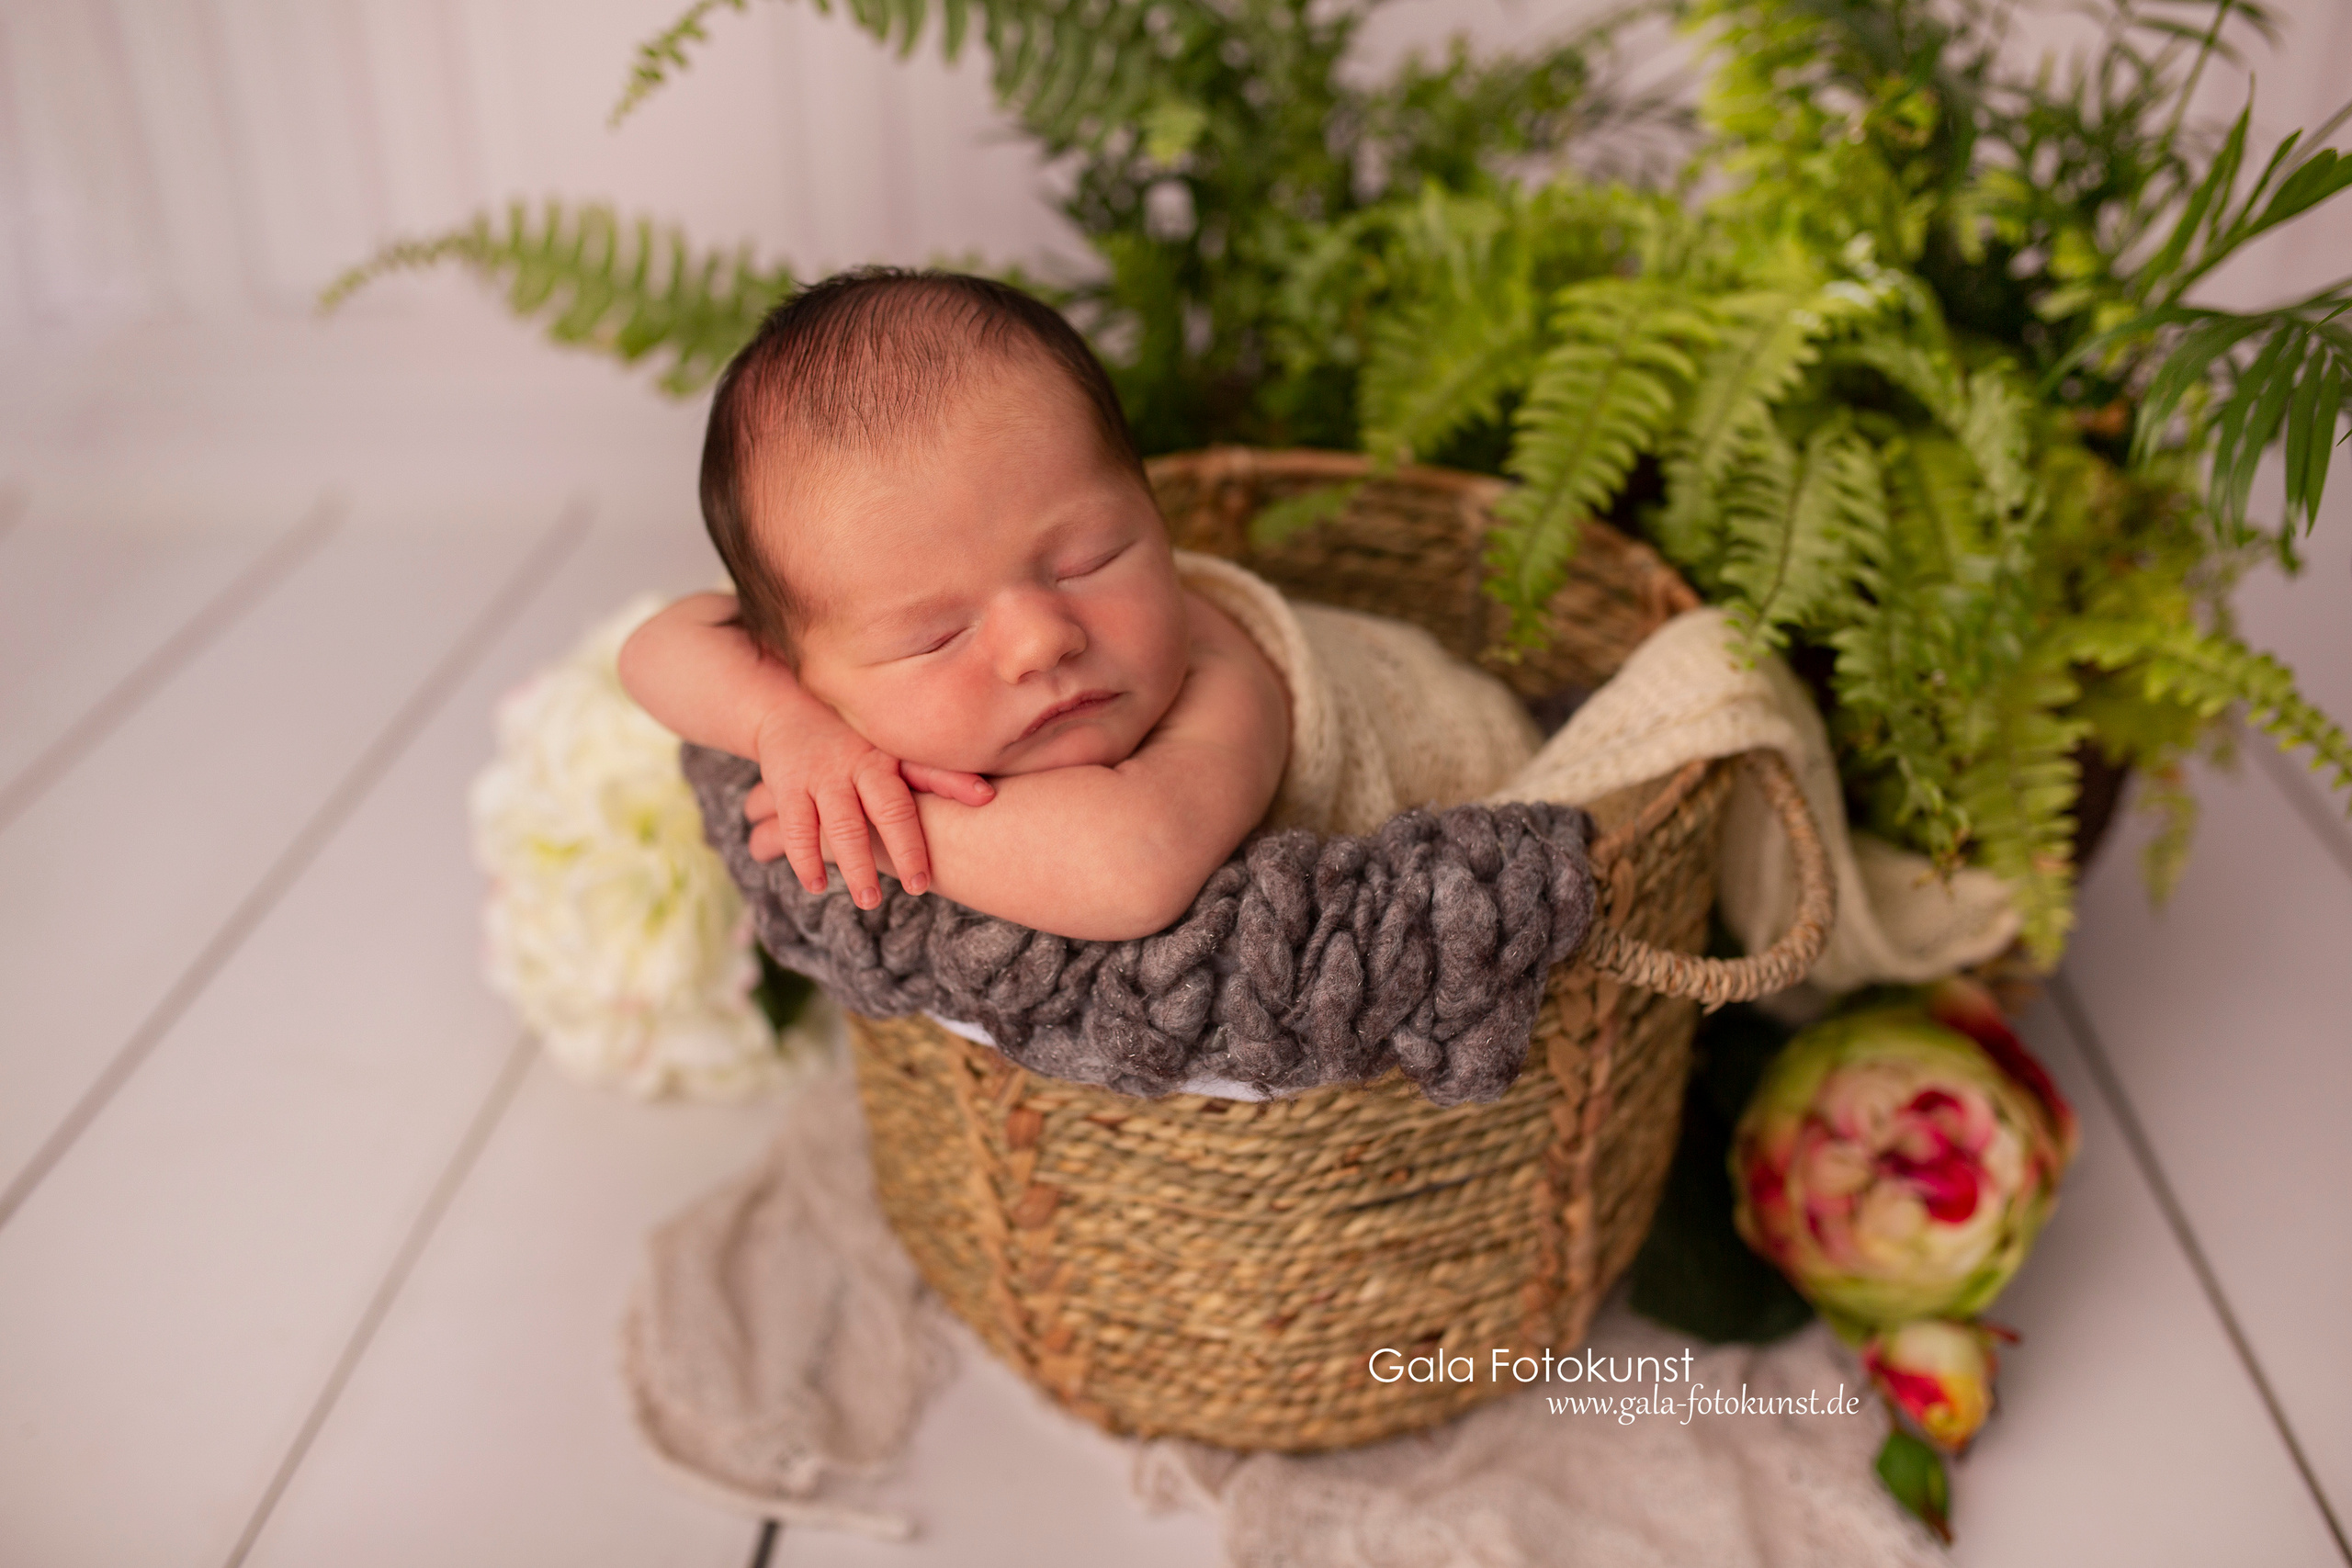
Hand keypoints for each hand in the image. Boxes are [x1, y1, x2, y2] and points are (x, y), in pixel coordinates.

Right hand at [742, 708, 992, 906]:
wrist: (788, 712)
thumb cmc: (857, 744)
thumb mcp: (897, 753)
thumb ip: (939, 776)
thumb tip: (989, 796)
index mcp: (890, 758)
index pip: (917, 792)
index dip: (927, 831)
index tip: (938, 868)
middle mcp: (858, 765)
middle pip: (885, 810)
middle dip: (903, 850)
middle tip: (918, 888)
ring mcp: (821, 777)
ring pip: (841, 826)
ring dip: (856, 865)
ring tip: (870, 901)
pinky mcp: (788, 789)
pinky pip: (798, 829)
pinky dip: (806, 859)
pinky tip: (817, 886)